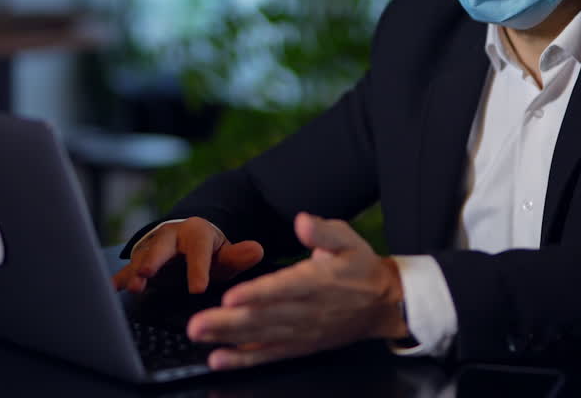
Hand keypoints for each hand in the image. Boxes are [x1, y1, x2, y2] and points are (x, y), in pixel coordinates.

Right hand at [111, 217, 263, 294]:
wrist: (189, 240)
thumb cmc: (210, 252)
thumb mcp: (226, 254)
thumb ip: (239, 255)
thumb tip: (256, 250)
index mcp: (196, 233)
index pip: (198, 250)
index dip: (198, 268)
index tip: (198, 288)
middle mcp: (171, 236)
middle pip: (162, 245)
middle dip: (154, 258)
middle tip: (148, 272)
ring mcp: (153, 248)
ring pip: (143, 256)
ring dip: (136, 270)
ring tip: (134, 285)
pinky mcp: (141, 261)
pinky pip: (129, 269)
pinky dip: (120, 277)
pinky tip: (112, 287)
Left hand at [186, 212, 407, 369]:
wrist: (383, 304)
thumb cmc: (360, 267)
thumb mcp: (347, 239)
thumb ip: (322, 230)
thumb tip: (302, 221)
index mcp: (317, 281)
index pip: (284, 288)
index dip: (257, 294)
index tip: (232, 296)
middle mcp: (307, 310)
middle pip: (264, 317)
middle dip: (227, 322)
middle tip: (196, 324)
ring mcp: (303, 331)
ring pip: (260, 337)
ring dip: (227, 338)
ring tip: (199, 336)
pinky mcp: (300, 345)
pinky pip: (269, 355)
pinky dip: (243, 359)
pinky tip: (219, 359)